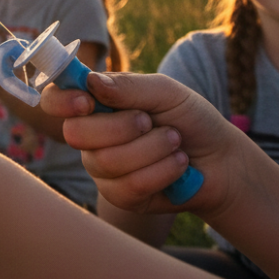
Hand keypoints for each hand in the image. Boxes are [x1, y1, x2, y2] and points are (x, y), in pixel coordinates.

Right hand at [40, 72, 248, 216]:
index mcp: (95, 103)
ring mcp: (102, 168)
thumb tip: (90, 82)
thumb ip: (128, 87)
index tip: (87, 102)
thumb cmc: (190, 119)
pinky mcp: (120, 196)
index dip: (62, 101)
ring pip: (106, 161)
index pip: (55, 100)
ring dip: (151, 149)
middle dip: (122, 127)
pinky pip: (127, 187)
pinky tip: (178, 166)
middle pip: (75, 133)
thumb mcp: (165, 92)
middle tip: (150, 121)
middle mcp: (90, 135)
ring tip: (175, 142)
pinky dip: (161, 172)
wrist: (223, 161)